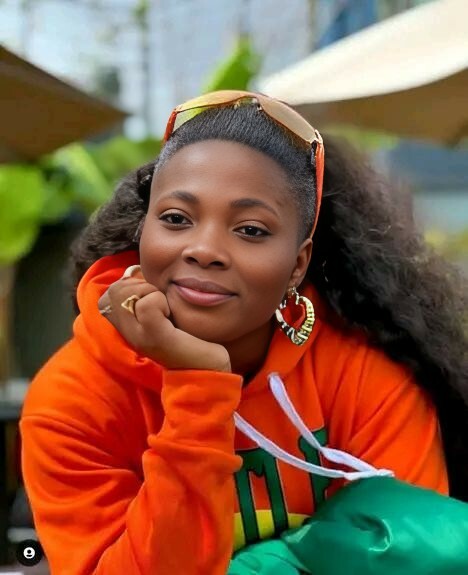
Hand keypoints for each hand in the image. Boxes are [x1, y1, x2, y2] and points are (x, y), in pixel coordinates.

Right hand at [98, 266, 230, 371]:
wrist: (209, 367)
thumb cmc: (191, 336)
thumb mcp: (164, 310)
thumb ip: (146, 293)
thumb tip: (133, 271)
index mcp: (128, 327)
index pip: (108, 294)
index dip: (130, 286)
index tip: (154, 298)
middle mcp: (128, 334)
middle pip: (115, 290)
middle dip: (140, 285)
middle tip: (162, 303)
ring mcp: (138, 337)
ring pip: (127, 293)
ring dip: (151, 292)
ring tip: (166, 310)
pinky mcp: (155, 339)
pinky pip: (147, 305)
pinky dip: (160, 302)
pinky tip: (171, 317)